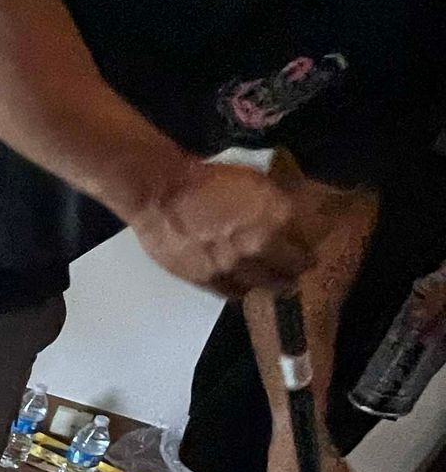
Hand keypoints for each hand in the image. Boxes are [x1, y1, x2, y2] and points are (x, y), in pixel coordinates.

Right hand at [129, 159, 329, 294]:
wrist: (162, 193)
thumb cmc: (209, 178)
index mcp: (275, 219)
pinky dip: (239, 291)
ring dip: (267, 287)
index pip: (304, 249)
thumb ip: (275, 205)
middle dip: (293, 275)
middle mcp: (258, 248)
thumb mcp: (255, 182)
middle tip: (295, 276)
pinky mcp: (205, 280)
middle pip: (286, 275)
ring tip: (269, 285)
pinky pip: (229, 293)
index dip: (307, 253)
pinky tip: (241, 287)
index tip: (308, 254)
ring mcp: (231, 268)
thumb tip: (289, 219)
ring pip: (259, 288)